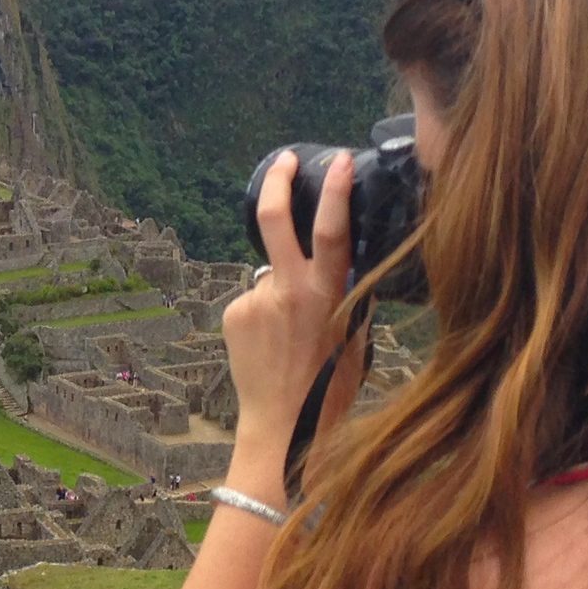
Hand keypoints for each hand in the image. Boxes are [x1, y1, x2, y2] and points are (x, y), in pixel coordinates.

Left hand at [222, 150, 356, 444]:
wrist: (284, 428)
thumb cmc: (329, 387)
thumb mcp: (354, 336)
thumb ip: (345, 295)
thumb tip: (341, 265)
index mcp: (326, 295)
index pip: (333, 230)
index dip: (335, 190)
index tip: (336, 161)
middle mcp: (287, 290)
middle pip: (274, 219)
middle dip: (279, 182)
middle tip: (285, 161)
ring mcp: (254, 300)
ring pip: (270, 275)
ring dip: (281, 291)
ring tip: (289, 336)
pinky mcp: (233, 314)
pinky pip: (252, 300)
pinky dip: (262, 313)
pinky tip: (270, 345)